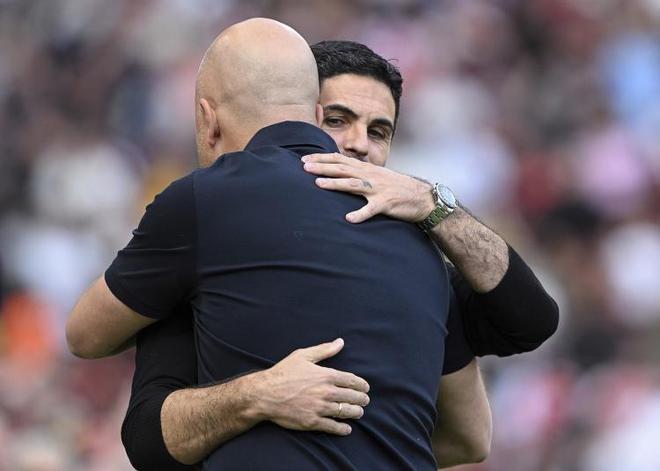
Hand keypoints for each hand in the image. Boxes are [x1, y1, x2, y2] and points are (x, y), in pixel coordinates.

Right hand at [253, 338, 369, 435]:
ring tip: (359, 412)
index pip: (352, 380)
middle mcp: (326, 392)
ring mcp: (320, 408)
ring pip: (346, 412)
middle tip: (365, 401)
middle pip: (352, 397)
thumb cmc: (283, 373)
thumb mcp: (303, 356)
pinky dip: (343, 428)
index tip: (365, 388)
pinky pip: (333, 427)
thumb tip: (340, 342)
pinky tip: (347, 428)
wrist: (265, 394)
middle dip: (362, 399)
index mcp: (326, 375)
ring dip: (356, 413)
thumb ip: (324, 350)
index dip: (362, 385)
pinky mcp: (312, 422)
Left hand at [301, 153, 434, 222]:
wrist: (422, 197)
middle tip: (304, 166)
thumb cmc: (396, 188)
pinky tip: (349, 218)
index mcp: (367, 169)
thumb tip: (340, 172)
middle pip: (343, 168)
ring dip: (335, 184)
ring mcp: (378, 189)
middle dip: (322, 167)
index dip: (322, 158)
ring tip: (318, 184)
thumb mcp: (376, 176)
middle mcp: (370, 175)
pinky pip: (371, 209)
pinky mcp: (386, 203)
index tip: (305, 158)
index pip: (340, 159)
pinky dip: (360, 214)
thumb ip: (359, 174)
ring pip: (353, 184)